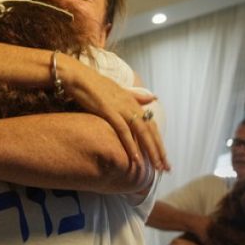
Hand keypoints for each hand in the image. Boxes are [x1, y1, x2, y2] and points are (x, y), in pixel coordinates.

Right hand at [60, 55, 169, 170]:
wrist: (78, 76)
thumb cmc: (95, 84)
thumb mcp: (119, 91)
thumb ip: (136, 96)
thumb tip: (154, 98)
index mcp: (134, 102)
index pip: (151, 125)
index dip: (158, 142)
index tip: (163, 158)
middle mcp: (132, 105)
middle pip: (151, 131)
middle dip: (159, 151)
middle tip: (166, 168)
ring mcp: (122, 108)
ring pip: (142, 133)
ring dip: (150, 151)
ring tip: (156, 167)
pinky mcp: (109, 112)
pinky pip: (124, 131)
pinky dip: (131, 145)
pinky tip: (136, 158)